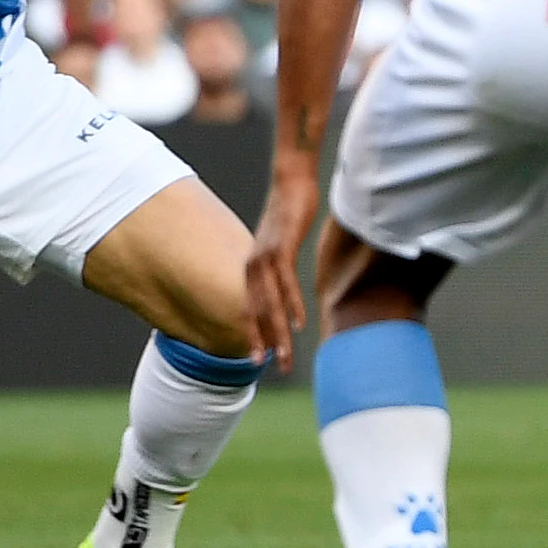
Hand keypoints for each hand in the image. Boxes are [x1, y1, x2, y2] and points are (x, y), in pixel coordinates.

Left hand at [246, 159, 317, 369]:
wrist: (292, 179)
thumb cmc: (290, 209)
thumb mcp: (280, 239)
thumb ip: (277, 259)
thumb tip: (279, 275)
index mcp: (252, 265)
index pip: (249, 306)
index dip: (253, 333)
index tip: (256, 357)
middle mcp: (253, 265)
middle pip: (257, 312)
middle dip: (264, 342)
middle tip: (269, 367)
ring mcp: (265, 257)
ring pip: (270, 304)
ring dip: (278, 333)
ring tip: (282, 356)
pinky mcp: (281, 248)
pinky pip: (286, 284)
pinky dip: (292, 306)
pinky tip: (298, 324)